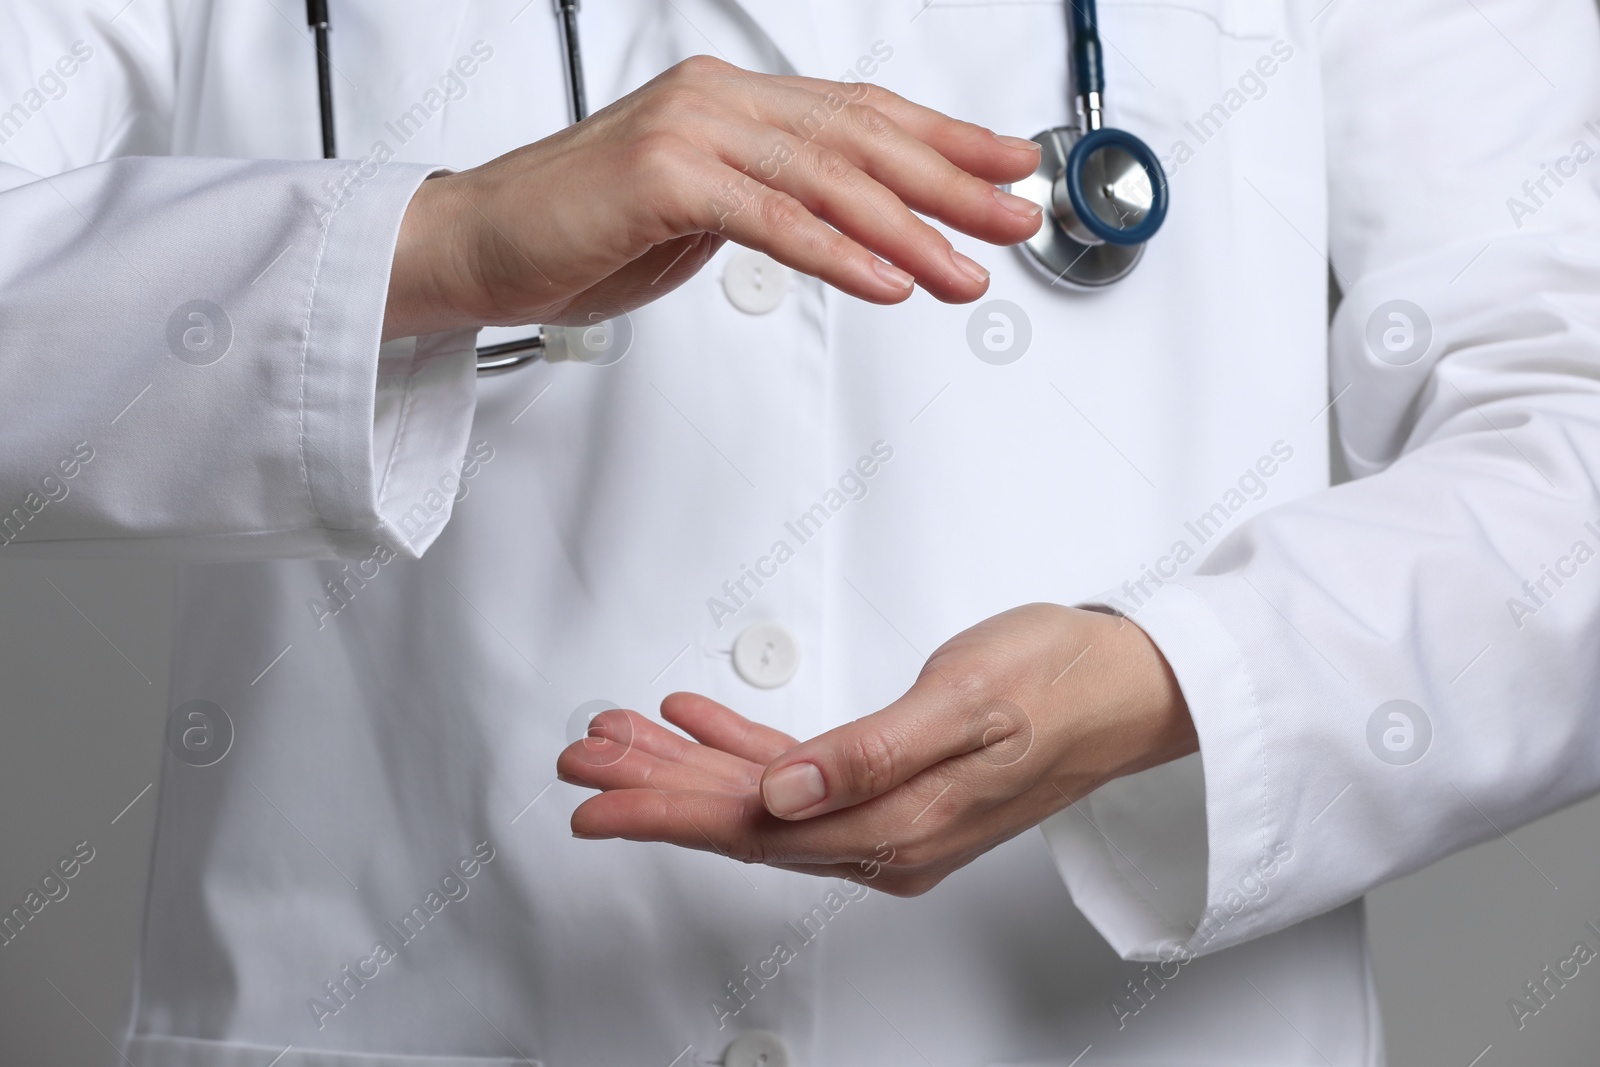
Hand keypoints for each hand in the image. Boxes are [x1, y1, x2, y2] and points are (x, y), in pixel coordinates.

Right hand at [383, 55, 1043, 339]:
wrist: (475, 243)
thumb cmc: (579, 232)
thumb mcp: (697, 210)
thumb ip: (767, 200)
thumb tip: (845, 225)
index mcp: (732, 101)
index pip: (860, 115)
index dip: (944, 140)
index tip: (1007, 165)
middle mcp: (719, 99)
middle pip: (861, 139)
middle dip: (952, 181)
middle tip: (1015, 215)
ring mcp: (690, 131)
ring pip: (828, 179)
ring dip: (910, 229)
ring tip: (967, 269)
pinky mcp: (662, 178)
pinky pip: (772, 219)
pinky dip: (838, 253)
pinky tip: (889, 281)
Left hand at [558, 604, 1195, 895]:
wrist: (1126, 687)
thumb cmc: (1059, 683)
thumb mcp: (965, 704)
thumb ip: (870, 754)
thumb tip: (784, 795)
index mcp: (895, 826)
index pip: (750, 825)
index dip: (662, 812)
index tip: (596, 804)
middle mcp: (884, 837)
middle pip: (741, 820)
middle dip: (655, 792)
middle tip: (586, 766)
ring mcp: (887, 817)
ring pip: (760, 801)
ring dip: (687, 768)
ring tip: (622, 741)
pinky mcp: (893, 787)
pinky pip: (798, 778)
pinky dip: (742, 752)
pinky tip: (702, 724)